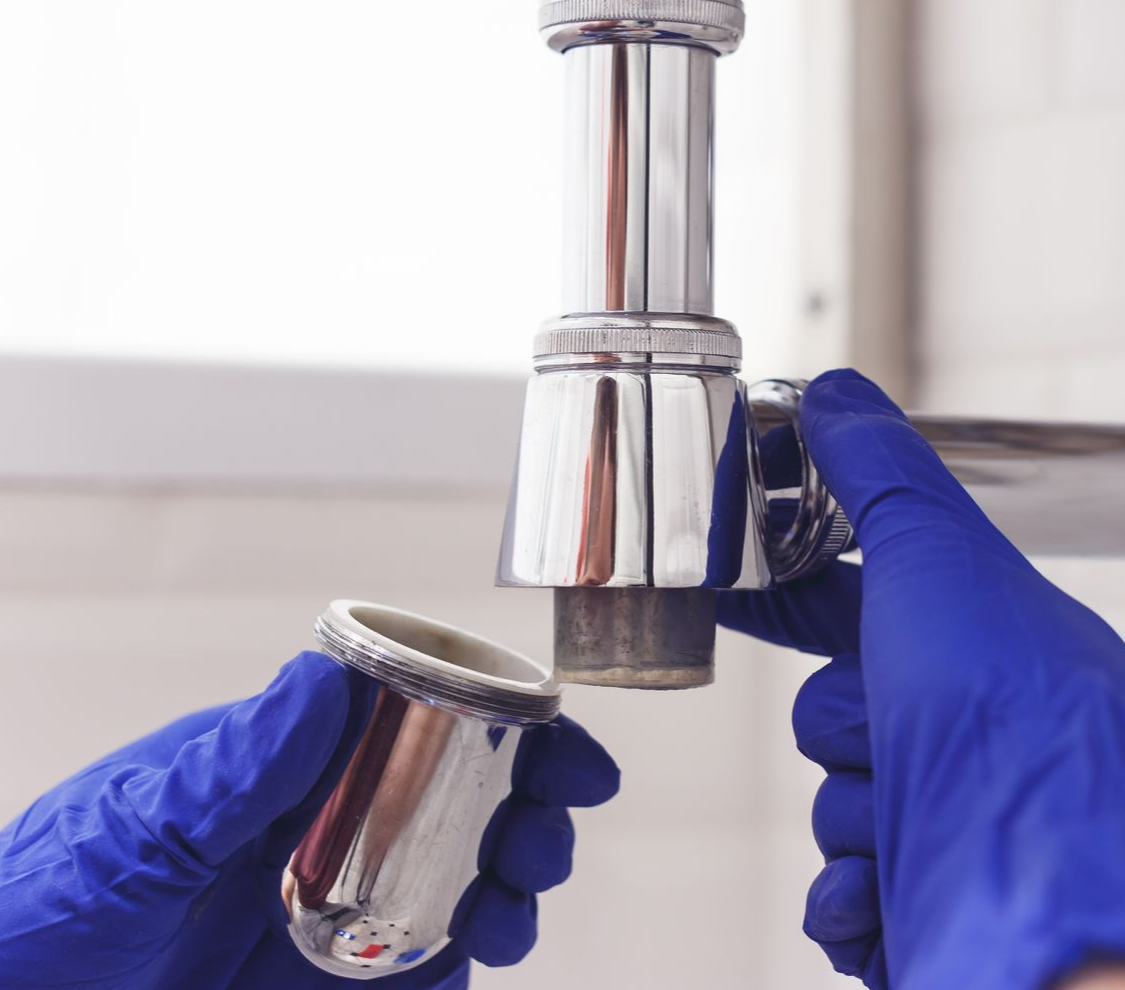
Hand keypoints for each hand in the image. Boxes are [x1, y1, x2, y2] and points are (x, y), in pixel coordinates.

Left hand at [0, 652, 618, 988]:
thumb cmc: (37, 909)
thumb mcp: (134, 831)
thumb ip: (230, 765)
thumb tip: (320, 676)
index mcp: (286, 767)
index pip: (414, 721)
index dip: (499, 724)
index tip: (561, 742)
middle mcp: (321, 832)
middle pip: (456, 805)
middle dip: (524, 813)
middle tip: (545, 841)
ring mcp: (324, 917)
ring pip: (451, 892)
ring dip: (504, 899)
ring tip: (508, 920)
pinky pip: (413, 982)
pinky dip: (451, 977)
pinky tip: (457, 974)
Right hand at [721, 370, 1124, 989]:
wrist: (1055, 919)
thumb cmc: (1010, 732)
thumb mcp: (939, 564)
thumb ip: (883, 477)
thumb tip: (838, 390)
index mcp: (986, 652)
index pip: (865, 606)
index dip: (792, 601)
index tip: (734, 593)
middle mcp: (977, 740)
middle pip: (835, 713)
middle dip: (843, 731)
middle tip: (884, 739)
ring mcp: (955, 829)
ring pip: (835, 808)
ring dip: (852, 821)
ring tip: (905, 830)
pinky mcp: (931, 912)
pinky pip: (842, 899)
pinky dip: (854, 900)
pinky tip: (889, 895)